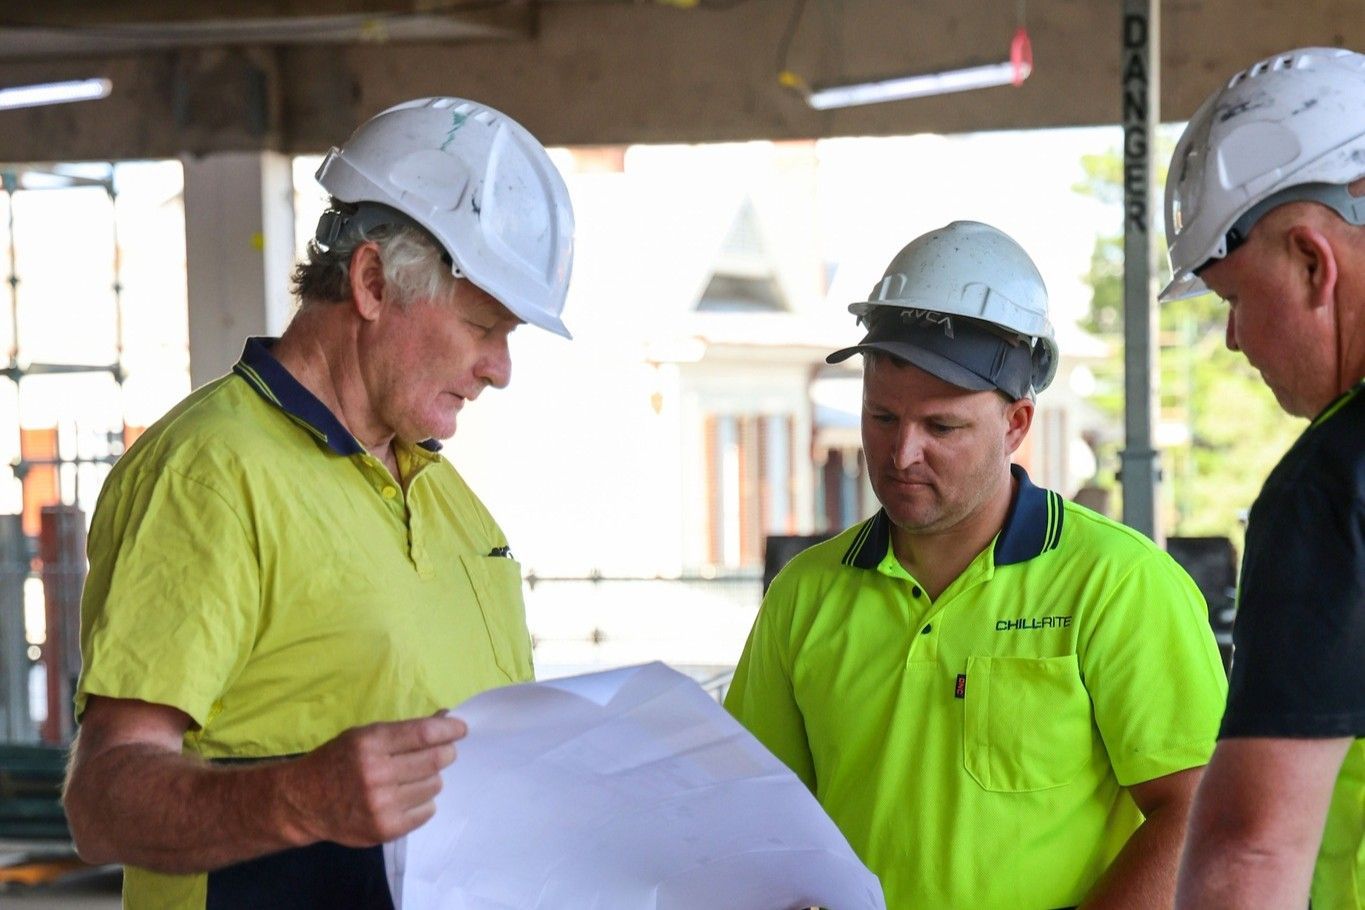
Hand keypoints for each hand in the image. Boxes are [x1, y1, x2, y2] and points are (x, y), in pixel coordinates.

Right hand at [282, 714, 466, 846]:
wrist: (303, 802)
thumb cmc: (337, 762)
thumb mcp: (363, 736)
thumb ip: (403, 731)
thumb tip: (445, 720)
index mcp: (370, 744)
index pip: (424, 734)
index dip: (449, 730)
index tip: (461, 729)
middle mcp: (376, 774)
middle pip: (435, 760)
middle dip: (446, 753)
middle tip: (444, 753)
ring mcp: (381, 804)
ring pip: (434, 785)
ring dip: (431, 778)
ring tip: (412, 778)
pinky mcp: (386, 828)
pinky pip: (427, 811)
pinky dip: (423, 802)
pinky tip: (406, 797)